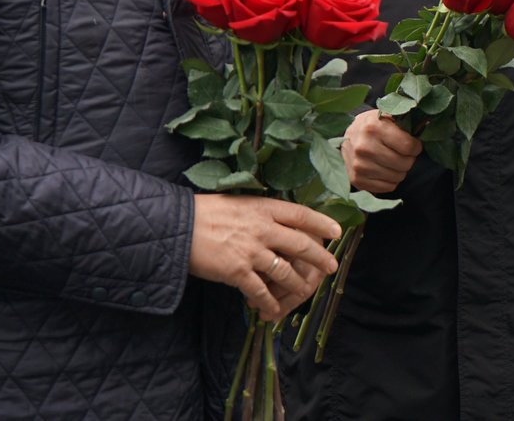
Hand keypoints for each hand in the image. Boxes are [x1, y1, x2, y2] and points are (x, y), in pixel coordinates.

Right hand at [188, 194, 339, 320]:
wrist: (176, 226)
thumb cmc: (204, 212)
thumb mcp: (239, 204)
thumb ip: (260, 213)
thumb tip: (276, 221)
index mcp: (264, 208)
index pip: (301, 215)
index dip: (322, 223)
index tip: (337, 231)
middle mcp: (263, 229)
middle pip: (301, 244)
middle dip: (319, 257)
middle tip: (331, 266)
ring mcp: (251, 251)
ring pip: (285, 271)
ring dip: (296, 284)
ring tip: (302, 291)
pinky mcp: (237, 272)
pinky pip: (260, 290)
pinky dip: (268, 302)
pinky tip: (272, 309)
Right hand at [343, 110, 421, 193]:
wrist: (346, 138)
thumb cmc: (372, 126)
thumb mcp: (387, 116)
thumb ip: (406, 122)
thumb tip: (429, 127)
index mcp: (374, 128)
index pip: (408, 146)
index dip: (416, 147)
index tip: (413, 145)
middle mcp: (364, 148)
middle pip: (404, 164)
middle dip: (409, 159)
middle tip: (403, 153)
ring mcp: (359, 166)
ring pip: (397, 177)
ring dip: (400, 170)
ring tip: (393, 160)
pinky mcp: (357, 180)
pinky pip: (388, 188)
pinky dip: (391, 181)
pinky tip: (385, 169)